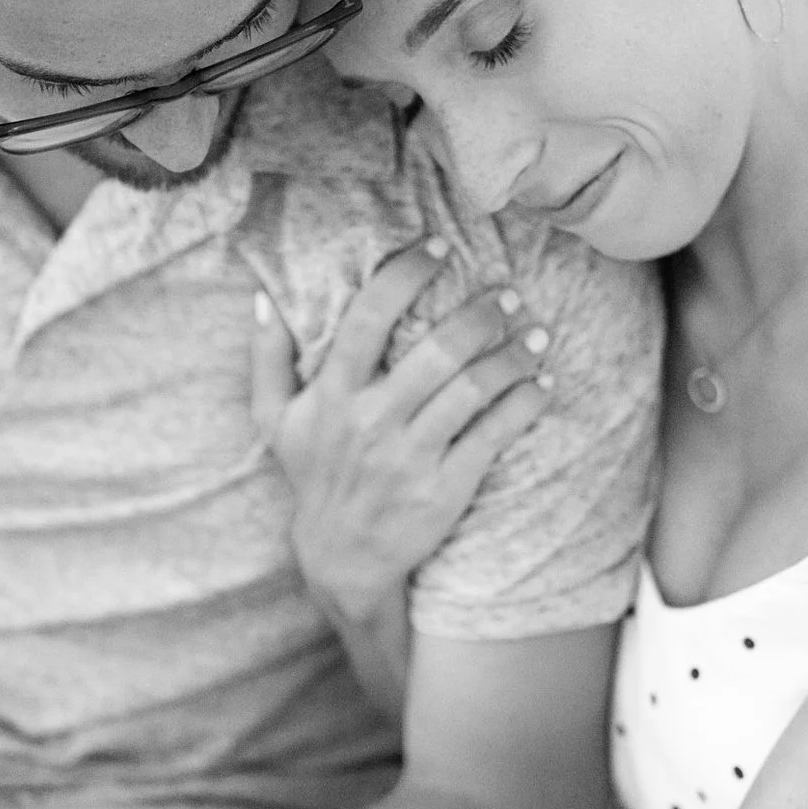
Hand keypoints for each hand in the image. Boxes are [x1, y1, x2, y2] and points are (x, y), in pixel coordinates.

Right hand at [252, 241, 553, 709]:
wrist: (341, 560)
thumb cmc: (314, 478)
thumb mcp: (276, 421)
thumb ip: (267, 358)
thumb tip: (263, 297)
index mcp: (332, 396)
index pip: (368, 320)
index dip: (406, 276)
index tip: (439, 248)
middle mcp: (372, 422)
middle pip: (436, 353)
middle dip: (480, 316)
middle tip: (507, 294)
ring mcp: (411, 457)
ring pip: (473, 391)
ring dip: (513, 356)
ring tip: (537, 333)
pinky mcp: (445, 489)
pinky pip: (495, 435)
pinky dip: (525, 404)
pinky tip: (544, 383)